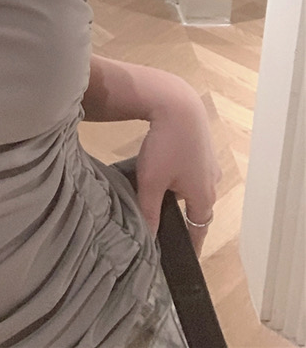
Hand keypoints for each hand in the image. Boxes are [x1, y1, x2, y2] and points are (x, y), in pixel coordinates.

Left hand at [134, 77, 220, 255]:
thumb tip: (149, 240)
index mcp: (203, 197)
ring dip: (181, 195)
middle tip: (165, 228)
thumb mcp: (151, 181)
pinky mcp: (202, 147)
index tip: (182, 257)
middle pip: (198, 209)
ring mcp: (209, 163)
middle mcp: (212, 182)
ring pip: (195, 187)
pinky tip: (165, 171)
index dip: (190, 244)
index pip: (199, 230)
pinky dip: (181, 176)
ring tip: (161, 199)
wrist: (177, 104)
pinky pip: (192, 170)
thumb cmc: (165, 146)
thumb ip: (149, 211)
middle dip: (184, 219)